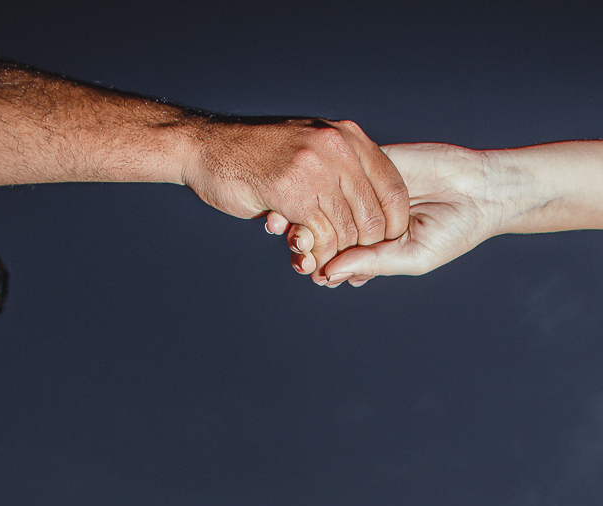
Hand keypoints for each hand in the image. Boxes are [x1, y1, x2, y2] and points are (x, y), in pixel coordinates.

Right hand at [180, 117, 408, 271]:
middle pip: (376, 214)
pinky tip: (309, 262)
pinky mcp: (292, 191)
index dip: (395, 223)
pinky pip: (322, 236)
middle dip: (369, 249)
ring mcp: (315, 168)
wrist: (207, 149)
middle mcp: (338, 148)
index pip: (394, 187)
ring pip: (349, 230)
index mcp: (348, 137)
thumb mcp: (309, 147)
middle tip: (359, 271)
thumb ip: (341, 168)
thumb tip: (371, 206)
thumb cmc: (257, 155)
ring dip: (340, 258)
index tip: (386, 246)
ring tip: (330, 270)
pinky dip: (319, 256)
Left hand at [281, 143, 500, 286]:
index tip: (308, 269)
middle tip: (299, 247)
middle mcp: (362, 222)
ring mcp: (363, 192)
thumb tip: (327, 274)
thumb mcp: (412, 256)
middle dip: (306, 240)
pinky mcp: (370, 162)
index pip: (334, 259)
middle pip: (323, 230)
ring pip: (326, 201)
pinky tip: (317, 192)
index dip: (317, 264)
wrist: (481, 189)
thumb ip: (371, 263)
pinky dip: (326, 180)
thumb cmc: (453, 231)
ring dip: (309, 212)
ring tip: (300, 225)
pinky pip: (342, 170)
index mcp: (371, 250)